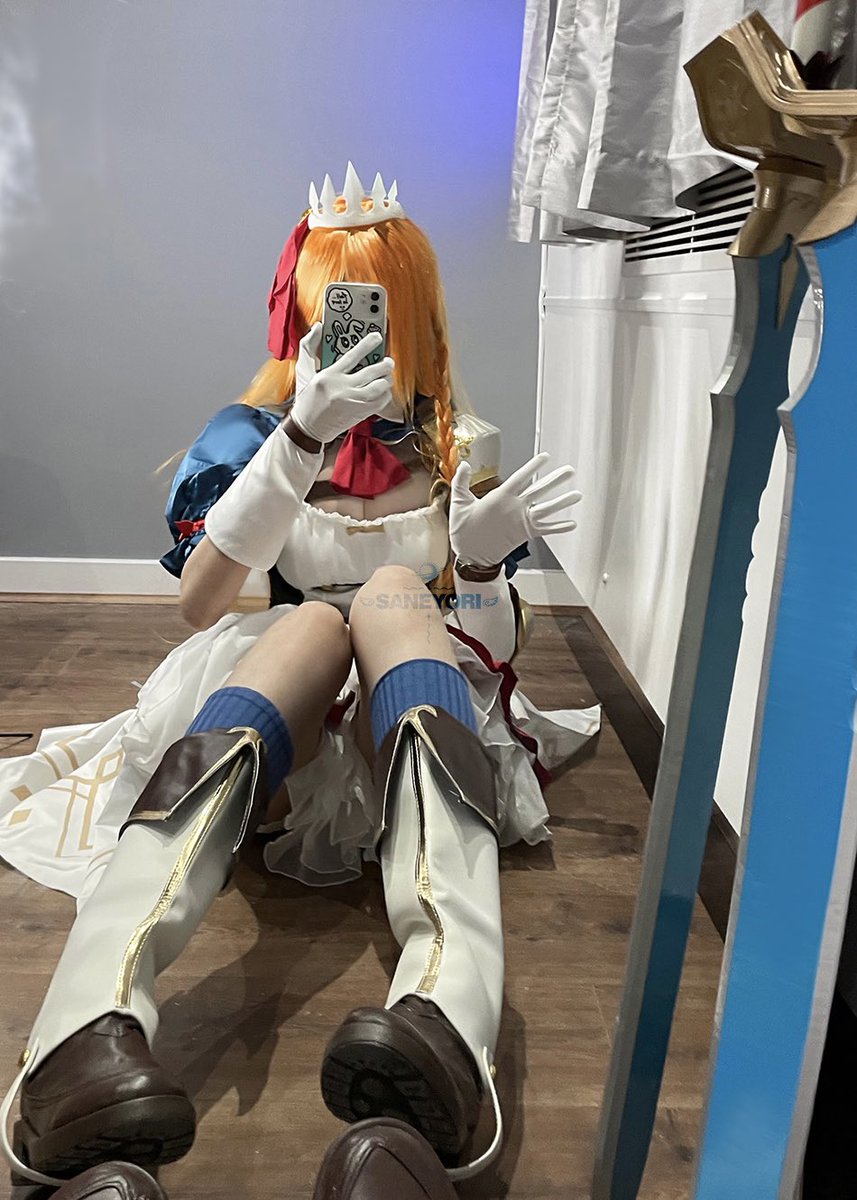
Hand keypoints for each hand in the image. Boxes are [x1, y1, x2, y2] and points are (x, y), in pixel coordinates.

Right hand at [290, 323, 394, 443]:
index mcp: (329, 375)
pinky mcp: (360, 414)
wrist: (308, 428)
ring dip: (386, 380)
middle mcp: (343, 388)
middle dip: (384, 364)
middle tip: (388, 361)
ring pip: (379, 387)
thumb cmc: (306, 398)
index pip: (353, 355)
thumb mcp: (303, 370)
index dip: (367, 344)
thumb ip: (309, 346)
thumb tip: (318, 327)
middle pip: (371, 372)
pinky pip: (380, 402)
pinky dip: (385, 395)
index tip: (377, 337)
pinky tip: (383, 391)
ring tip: (387, 376)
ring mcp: (353, 402)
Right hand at [449, 452, 581, 566]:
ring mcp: (521, 522)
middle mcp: (514, 508)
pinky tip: (572, 524)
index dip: (534, 466)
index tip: (545, 457)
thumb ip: (461, 482)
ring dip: (563, 502)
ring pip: (547, 510)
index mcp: (499, 498)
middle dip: (556, 480)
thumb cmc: (464, 531)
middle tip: (570, 470)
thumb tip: (464, 465)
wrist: (472, 557)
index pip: (521, 477)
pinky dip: (559, 528)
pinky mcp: (525, 535)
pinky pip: (545, 530)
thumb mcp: (459, 504)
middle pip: (539, 490)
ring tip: (578, 495)